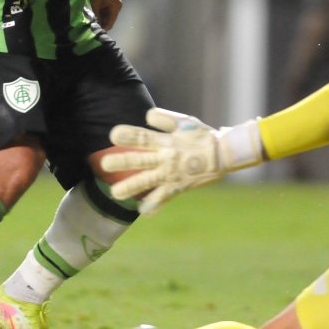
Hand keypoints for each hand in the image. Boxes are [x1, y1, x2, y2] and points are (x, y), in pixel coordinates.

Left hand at [89, 0, 121, 29]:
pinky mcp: (111, 5)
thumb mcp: (95, 4)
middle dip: (102, 24)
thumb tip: (96, 26)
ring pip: (108, 18)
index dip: (103, 28)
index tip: (95, 32)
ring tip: (92, 23)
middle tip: (92, 28)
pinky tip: (94, 17)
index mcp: (116, 6)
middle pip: (110, 21)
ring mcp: (115, 6)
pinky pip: (106, 14)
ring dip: (101, 21)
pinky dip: (100, 16)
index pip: (111, 22)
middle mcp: (117, 7)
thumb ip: (97, 16)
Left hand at [102, 107, 263, 214]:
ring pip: (147, 182)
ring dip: (131, 188)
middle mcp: (166, 158)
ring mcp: (171, 175)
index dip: (129, 135)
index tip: (113, 135)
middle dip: (122, 162)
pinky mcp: (178, 188)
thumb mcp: (186, 121)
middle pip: (140, 160)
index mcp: (167, 141)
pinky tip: (141, 212)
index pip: (144, 137)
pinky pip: (163, 198)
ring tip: (115, 193)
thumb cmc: (203, 136)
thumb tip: (146, 116)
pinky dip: (154, 205)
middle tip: (104, 165)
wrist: (224, 155)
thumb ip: (165, 118)